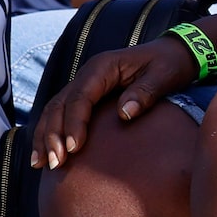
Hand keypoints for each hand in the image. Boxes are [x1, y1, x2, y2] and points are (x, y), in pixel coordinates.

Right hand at [30, 37, 201, 168]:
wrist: (174, 53)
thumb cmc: (170, 64)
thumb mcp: (164, 76)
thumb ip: (145, 92)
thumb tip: (125, 114)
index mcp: (103, 67)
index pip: (81, 97)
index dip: (75, 122)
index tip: (74, 148)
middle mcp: (88, 74)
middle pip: (60, 105)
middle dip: (53, 134)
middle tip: (55, 162)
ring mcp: (84, 84)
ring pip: (54, 110)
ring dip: (45, 136)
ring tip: (41, 164)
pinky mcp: (86, 95)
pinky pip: (62, 113)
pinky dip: (51, 132)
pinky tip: (44, 153)